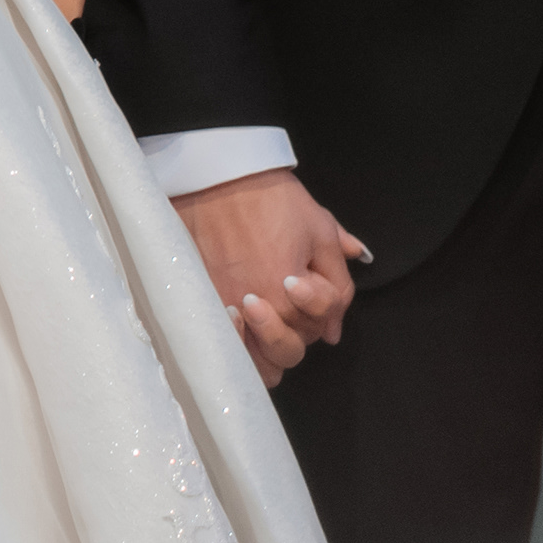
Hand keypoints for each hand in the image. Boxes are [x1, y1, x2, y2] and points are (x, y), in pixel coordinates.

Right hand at [171, 166, 366, 387]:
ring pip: (257, 364)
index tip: (304, 273)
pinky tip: (239, 324)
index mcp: (288, 295)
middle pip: (290, 350)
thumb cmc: (270, 199)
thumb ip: (339, 282)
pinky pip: (226, 349)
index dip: (321, 304)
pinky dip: (239, 346)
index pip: (320, 326)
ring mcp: (226, 312)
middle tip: (288, 292)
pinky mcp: (203, 304)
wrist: (217, 178)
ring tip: (264, 319)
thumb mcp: (320, 231)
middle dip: (299, 328)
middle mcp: (256, 312)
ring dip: (268, 350)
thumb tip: (335, 327)